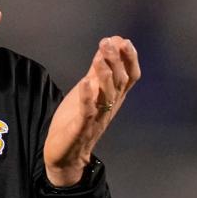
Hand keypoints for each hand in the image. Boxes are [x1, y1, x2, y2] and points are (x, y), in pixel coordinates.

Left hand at [43, 36, 140, 186]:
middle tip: (108, 42)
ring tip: (99, 56)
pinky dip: (88, 97)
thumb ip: (99, 70)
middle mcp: (110, 107)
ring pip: (107, 95)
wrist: (66, 156)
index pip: (130, 77)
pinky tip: (85, 82)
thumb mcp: (90, 91)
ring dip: (104, 74)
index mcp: (113, 98)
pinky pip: (88, 112)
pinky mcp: (81, 128)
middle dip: (116, 61)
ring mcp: (97, 118)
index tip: (124, 41)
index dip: (130, 59)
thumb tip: (110, 44)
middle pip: (119, 82)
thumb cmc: (78, 120)